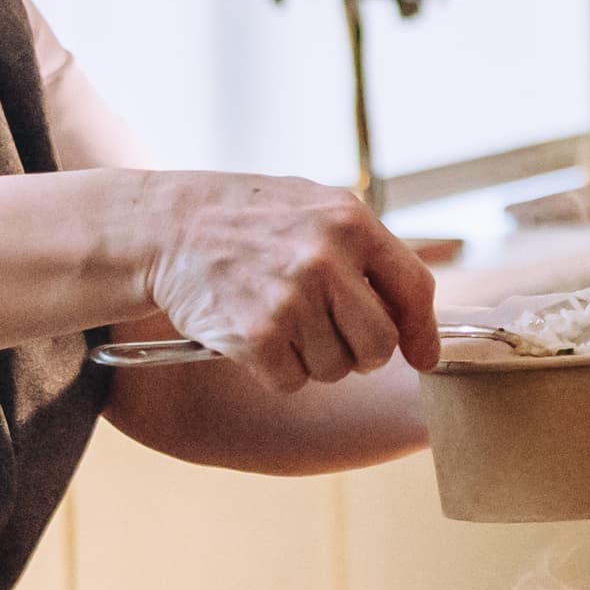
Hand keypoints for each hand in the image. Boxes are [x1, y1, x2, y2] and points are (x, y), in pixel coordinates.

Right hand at [132, 175, 441, 389]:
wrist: (166, 227)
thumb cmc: (246, 218)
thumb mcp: (313, 208)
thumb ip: (363, 249)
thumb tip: (411, 312)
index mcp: (350, 221)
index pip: (414, 288)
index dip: (422, 332)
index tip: (422, 357)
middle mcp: (326, 259)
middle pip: (378, 345)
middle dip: (360, 354)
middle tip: (329, 336)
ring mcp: (291, 299)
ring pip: (334, 369)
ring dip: (310, 358)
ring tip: (279, 319)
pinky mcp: (256, 335)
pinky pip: (290, 380)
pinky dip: (274, 369)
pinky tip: (252, 333)